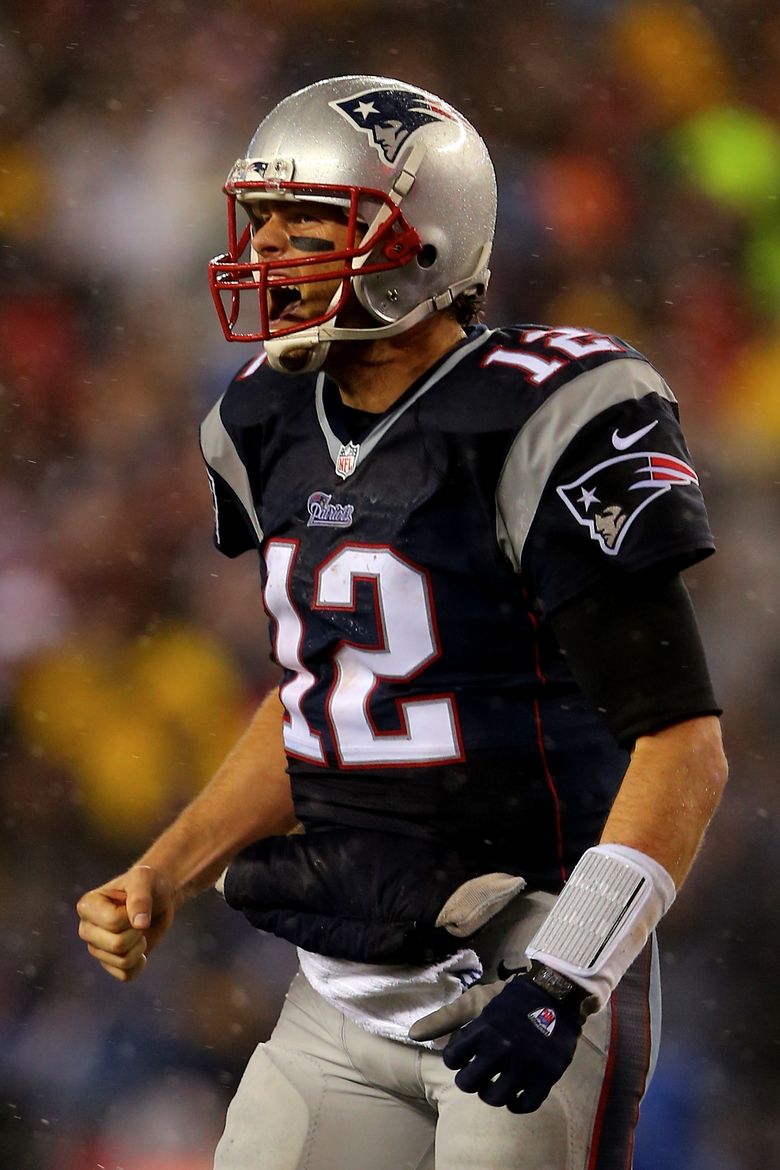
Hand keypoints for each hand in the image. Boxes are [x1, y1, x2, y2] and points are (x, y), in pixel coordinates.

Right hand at [76, 865, 176, 981]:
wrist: (158, 898)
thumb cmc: (148, 884)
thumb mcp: (145, 879)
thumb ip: (141, 897)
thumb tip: (140, 924)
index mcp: (87, 906)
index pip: (113, 922)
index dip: (132, 915)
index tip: (134, 904)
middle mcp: (86, 929)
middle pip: (117, 945)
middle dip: (137, 933)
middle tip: (139, 920)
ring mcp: (96, 948)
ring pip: (122, 961)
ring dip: (140, 946)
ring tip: (139, 931)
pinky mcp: (108, 963)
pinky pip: (126, 975)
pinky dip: (139, 963)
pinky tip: (140, 949)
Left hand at [413, 972, 581, 1112]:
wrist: (555, 995)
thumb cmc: (508, 998)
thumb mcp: (474, 1000)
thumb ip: (443, 1019)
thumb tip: (412, 1034)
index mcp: (483, 1029)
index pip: (453, 1059)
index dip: (455, 1059)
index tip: (464, 1056)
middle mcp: (502, 1049)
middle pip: (469, 1084)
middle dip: (469, 1079)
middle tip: (477, 1072)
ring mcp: (525, 1064)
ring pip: (494, 1099)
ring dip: (490, 1093)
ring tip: (494, 1083)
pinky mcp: (545, 1076)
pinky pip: (524, 1105)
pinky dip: (516, 1104)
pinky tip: (514, 1093)